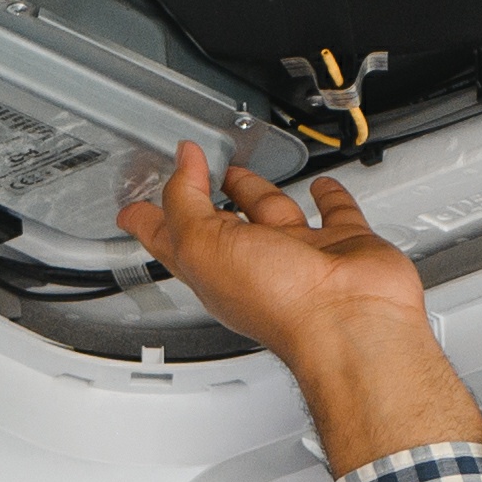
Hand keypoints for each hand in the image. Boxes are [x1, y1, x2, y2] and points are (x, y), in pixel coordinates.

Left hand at [121, 145, 481, 468]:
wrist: (349, 319)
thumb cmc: (281, 304)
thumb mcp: (203, 244)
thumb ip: (186, 199)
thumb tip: (183, 162)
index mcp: (213, 270)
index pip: (170, 240)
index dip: (149, 220)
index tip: (132, 206)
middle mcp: (255, 265)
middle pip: (221, 224)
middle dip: (203, 198)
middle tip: (191, 173)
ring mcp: (299, 256)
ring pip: (271, 213)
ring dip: (254, 190)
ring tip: (238, 169)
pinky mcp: (343, 245)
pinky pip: (335, 214)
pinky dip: (327, 197)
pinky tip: (320, 187)